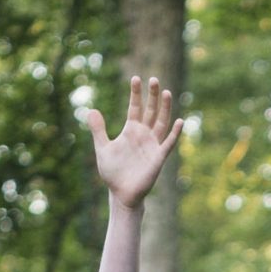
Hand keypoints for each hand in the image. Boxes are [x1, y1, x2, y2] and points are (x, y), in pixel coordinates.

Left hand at [89, 75, 181, 209]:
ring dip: (165, 108)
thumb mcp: (103, 148)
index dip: (136, 94)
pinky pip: (168, 143)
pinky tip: (179, 121)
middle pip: (150, 110)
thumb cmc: (112, 172)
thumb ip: (98, 130)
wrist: (121, 193)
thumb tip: (91, 110)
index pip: (135, 107)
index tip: (136, 78)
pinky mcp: (158, 157)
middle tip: (153, 79)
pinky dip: (174, 133)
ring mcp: (152, 145)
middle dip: (152, 95)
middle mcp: (144, 134)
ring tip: (167, 92)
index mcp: (131, 130)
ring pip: (161, 122)